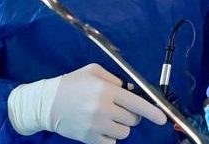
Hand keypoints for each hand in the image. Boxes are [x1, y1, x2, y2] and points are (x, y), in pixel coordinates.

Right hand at [8, 64, 166, 143]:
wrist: (46, 103)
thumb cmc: (72, 84)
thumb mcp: (95, 71)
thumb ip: (116, 79)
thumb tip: (134, 90)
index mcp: (106, 91)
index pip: (137, 103)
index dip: (153, 112)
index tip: (163, 118)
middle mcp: (103, 109)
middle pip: (133, 120)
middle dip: (132, 115)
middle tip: (120, 109)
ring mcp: (95, 126)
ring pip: (124, 133)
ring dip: (121, 127)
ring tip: (108, 118)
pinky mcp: (88, 139)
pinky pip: (111, 143)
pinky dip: (110, 137)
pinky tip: (102, 128)